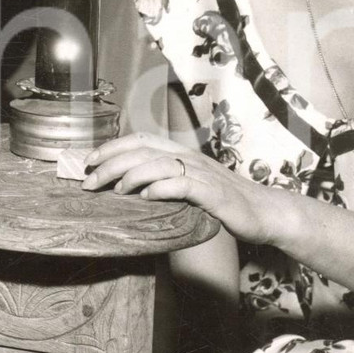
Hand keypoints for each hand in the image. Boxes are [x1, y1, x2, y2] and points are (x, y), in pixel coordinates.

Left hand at [82, 132, 286, 247]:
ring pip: (160, 165)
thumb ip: (166, 183)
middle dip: (111, 163)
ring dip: (133, 175)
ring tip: (116, 190)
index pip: (142, 140)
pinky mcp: (214, 194)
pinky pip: (184, 186)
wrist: (265, 212)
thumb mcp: (192, 187)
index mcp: (183, 155)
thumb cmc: (226, 202)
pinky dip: (163, 189)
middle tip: (89, 181)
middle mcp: (190, 159)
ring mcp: (203, 175)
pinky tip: (148, 197)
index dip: (113, 146)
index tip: (89, 160)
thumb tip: (129, 188)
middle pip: (144, 151)